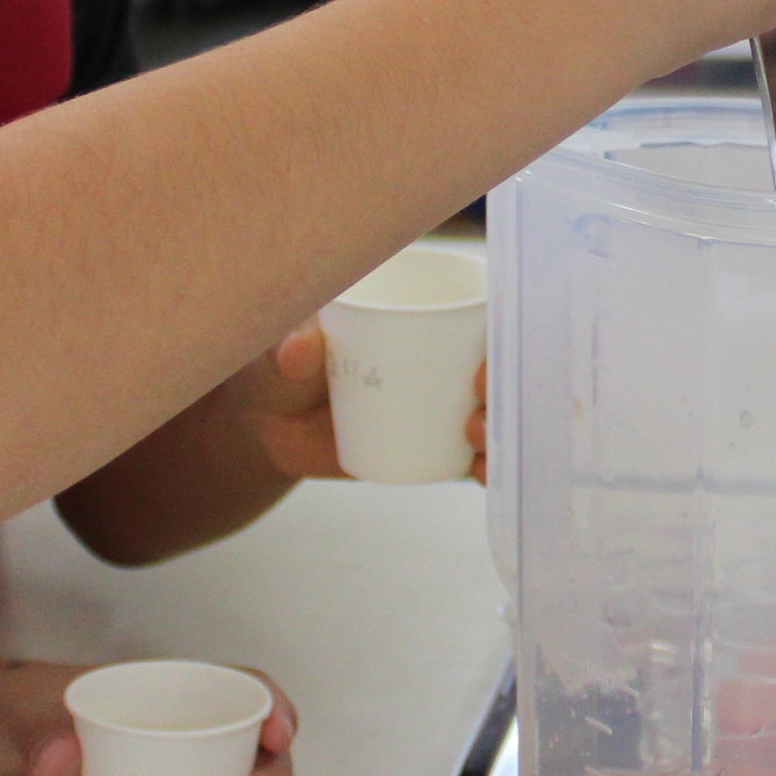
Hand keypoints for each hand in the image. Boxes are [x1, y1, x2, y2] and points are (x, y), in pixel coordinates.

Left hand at [248, 327, 488, 482]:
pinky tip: (486, 470)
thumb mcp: (280, 346)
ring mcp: (439, 400)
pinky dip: (487, 462)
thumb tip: (300, 348)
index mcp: (416, 308)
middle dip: (504, 375)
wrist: (271, 424)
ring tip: (475, 435)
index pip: (476, 305)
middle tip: (480, 392)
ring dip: (501, 421)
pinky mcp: (431, 443)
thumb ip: (290, 344)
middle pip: (495, 359)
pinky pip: (472, 451)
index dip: (500, 320)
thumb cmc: (279, 365)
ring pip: (490, 407)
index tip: (489, 341)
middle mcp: (440, 352)